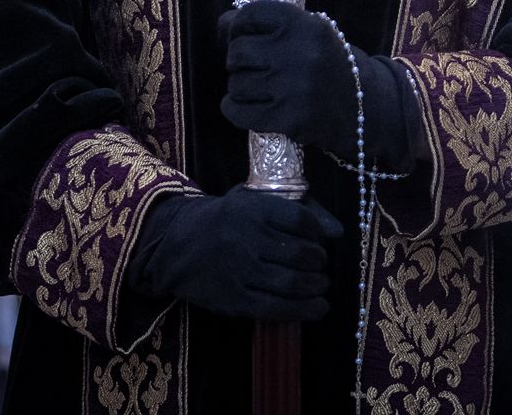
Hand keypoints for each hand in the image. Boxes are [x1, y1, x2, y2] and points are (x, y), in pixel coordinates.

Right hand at [128, 188, 339, 321]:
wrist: (174, 245)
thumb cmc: (224, 220)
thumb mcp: (252, 201)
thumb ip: (296, 210)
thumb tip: (337, 231)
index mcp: (252, 209)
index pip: (300, 220)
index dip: (317, 233)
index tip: (319, 240)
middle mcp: (246, 239)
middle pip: (301, 254)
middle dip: (319, 263)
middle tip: (320, 266)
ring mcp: (240, 271)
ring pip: (293, 283)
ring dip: (316, 287)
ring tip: (320, 285)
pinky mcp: (235, 299)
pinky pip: (277, 308)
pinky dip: (304, 310)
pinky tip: (317, 307)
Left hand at [219, 0, 417, 170]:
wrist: (367, 106)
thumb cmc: (330, 64)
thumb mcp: (311, 32)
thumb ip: (272, 25)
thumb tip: (223, 24)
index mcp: (304, 24)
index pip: (250, 15)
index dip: (237, 27)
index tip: (242, 36)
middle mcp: (298, 53)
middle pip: (237, 51)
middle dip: (238, 61)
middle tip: (252, 68)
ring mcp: (293, 88)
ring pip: (236, 83)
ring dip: (240, 88)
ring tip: (258, 89)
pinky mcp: (288, 118)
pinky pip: (238, 112)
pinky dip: (235, 110)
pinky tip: (248, 108)